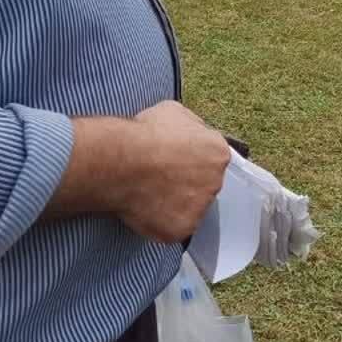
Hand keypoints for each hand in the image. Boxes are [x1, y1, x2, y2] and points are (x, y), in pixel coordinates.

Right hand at [108, 101, 230, 242]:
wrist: (122, 161)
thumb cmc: (145, 133)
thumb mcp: (175, 112)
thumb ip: (193, 126)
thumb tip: (195, 133)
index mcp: (218, 153)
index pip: (213, 161)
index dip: (192, 161)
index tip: (175, 162)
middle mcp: (216, 182)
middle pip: (204, 186)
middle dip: (186, 183)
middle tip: (160, 178)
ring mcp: (199, 209)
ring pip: (189, 209)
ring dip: (174, 203)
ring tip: (149, 193)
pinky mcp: (181, 229)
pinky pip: (172, 227)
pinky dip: (160, 221)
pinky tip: (145, 208)